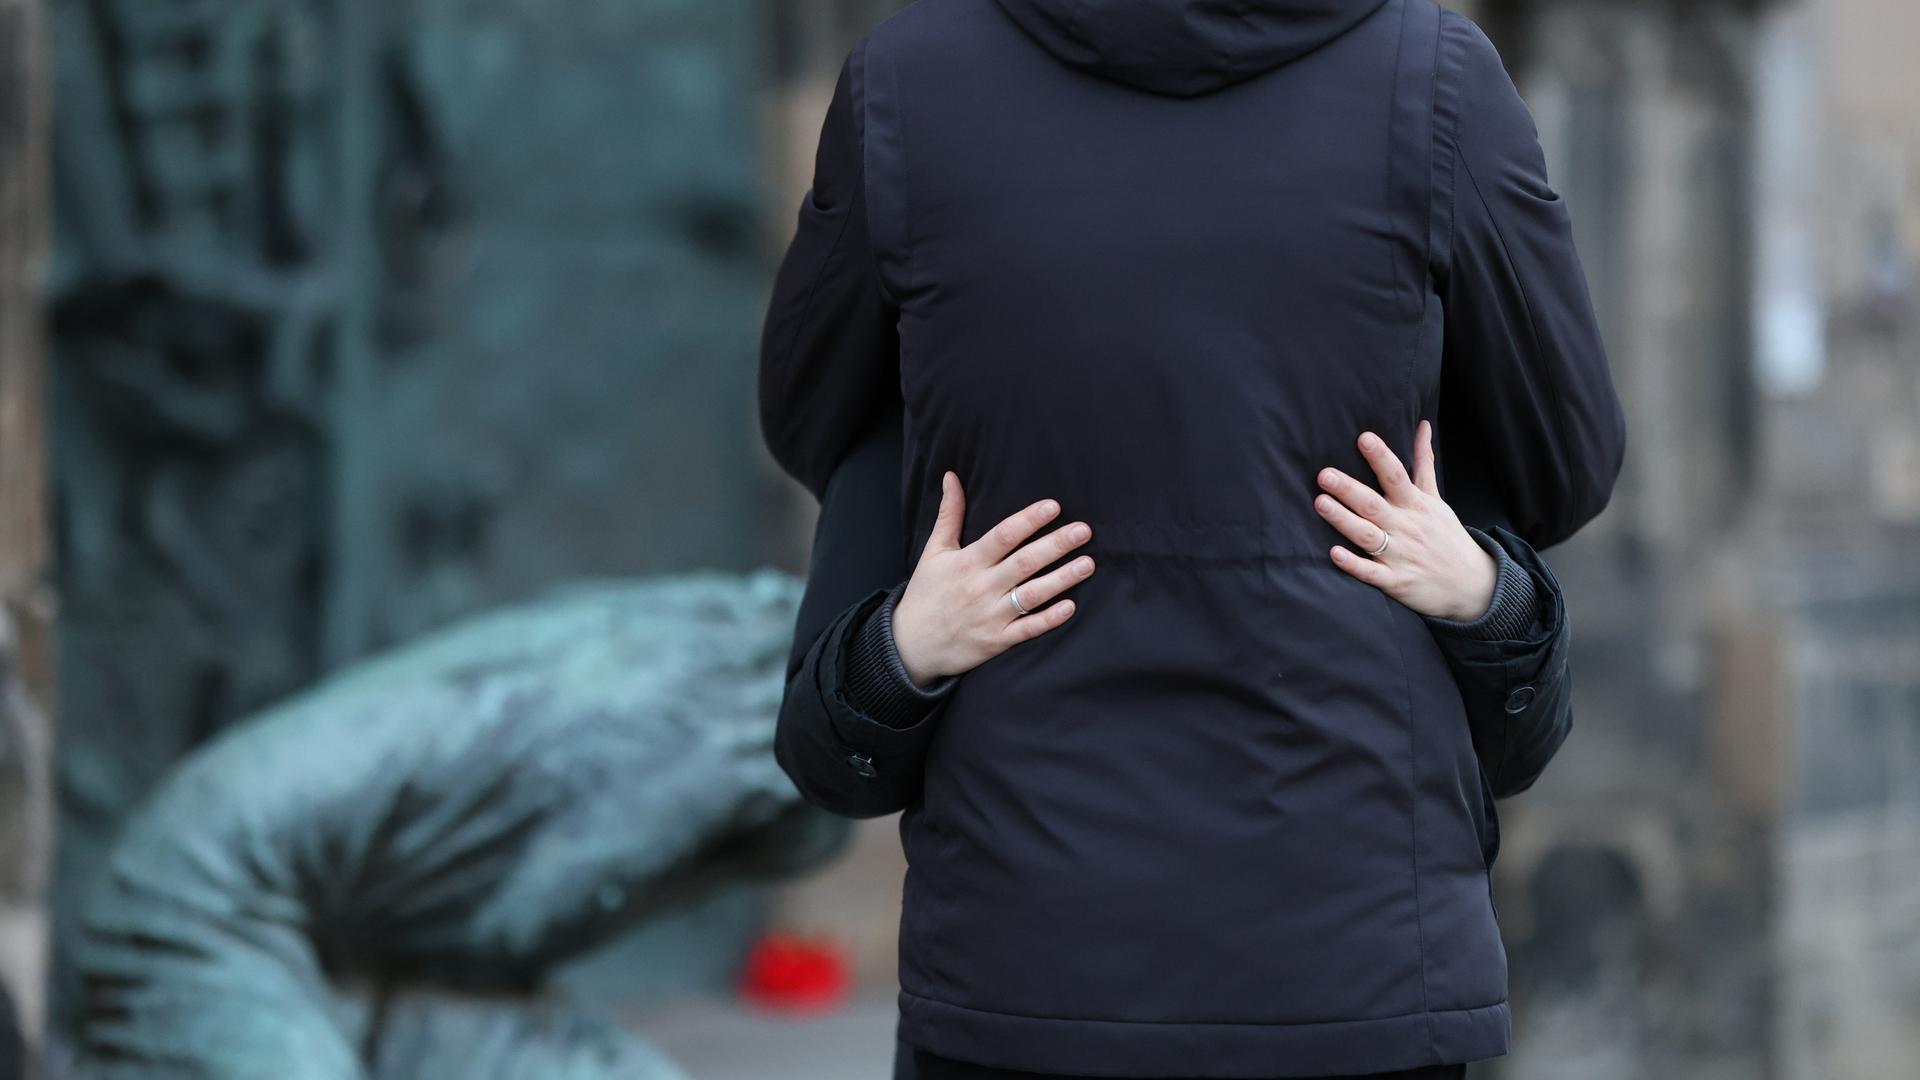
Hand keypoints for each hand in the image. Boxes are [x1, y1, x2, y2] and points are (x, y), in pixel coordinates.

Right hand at [891, 471, 1094, 686]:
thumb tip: (952, 477)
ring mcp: (991, 616)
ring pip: (1032, 595)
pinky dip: (1049, 619)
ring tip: (1088, 563)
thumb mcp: (934, 551)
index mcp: (967, 562)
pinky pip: (1028, 629)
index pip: (1003, 536)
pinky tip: (1071, 606)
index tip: (1053, 506)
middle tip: (1083, 530)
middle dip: (1056, 545)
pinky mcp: (997, 641)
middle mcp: (981, 587)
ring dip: (1062, 579)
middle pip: (1024, 562)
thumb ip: (949, 514)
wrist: (911, 645)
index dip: (1029, 520)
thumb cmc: (926, 593)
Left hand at [1313, 420, 1496, 621]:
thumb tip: (1423, 426)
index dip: (1381, 457)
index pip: (1397, 475)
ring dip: (1344, 520)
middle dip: (1349, 489)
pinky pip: (1371, 573)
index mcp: (1415, 504)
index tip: (1363, 438)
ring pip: (1368, 536)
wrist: (1472, 583)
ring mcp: (1400, 555)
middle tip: (1324, 474)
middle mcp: (1406, 527)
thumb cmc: (1446, 535)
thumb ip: (1424, 463)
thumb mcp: (1436, 498)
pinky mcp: (1395, 581)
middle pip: (1374, 504)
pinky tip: (1334, 553)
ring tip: (1321, 503)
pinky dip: (1353, 564)